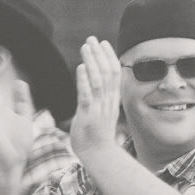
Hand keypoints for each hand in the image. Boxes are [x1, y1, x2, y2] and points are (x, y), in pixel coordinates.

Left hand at [70, 37, 121, 160]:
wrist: (98, 155)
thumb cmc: (96, 134)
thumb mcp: (102, 111)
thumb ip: (98, 95)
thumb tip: (90, 77)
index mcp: (112, 100)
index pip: (115, 73)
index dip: (109, 56)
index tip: (103, 43)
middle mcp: (108, 102)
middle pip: (108, 73)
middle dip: (100, 54)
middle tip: (91, 38)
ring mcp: (99, 109)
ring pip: (98, 80)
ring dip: (92, 62)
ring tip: (85, 47)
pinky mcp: (88, 117)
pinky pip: (87, 96)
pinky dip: (84, 80)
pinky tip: (80, 68)